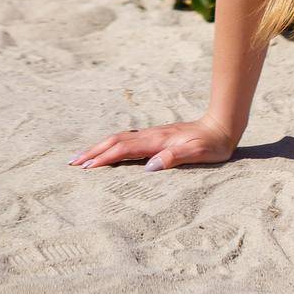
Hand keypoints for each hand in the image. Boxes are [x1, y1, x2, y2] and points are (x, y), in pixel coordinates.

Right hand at [68, 115, 238, 172]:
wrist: (222, 126)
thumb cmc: (212, 144)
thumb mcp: (198, 153)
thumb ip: (174, 158)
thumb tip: (148, 167)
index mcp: (157, 141)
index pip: (124, 149)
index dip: (103, 158)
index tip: (85, 168)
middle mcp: (151, 136)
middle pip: (115, 141)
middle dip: (93, 152)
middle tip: (71, 163)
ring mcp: (153, 135)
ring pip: (120, 139)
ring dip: (99, 148)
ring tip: (82, 158)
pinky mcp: (156, 137)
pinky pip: (128, 140)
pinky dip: (112, 145)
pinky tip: (108, 151)